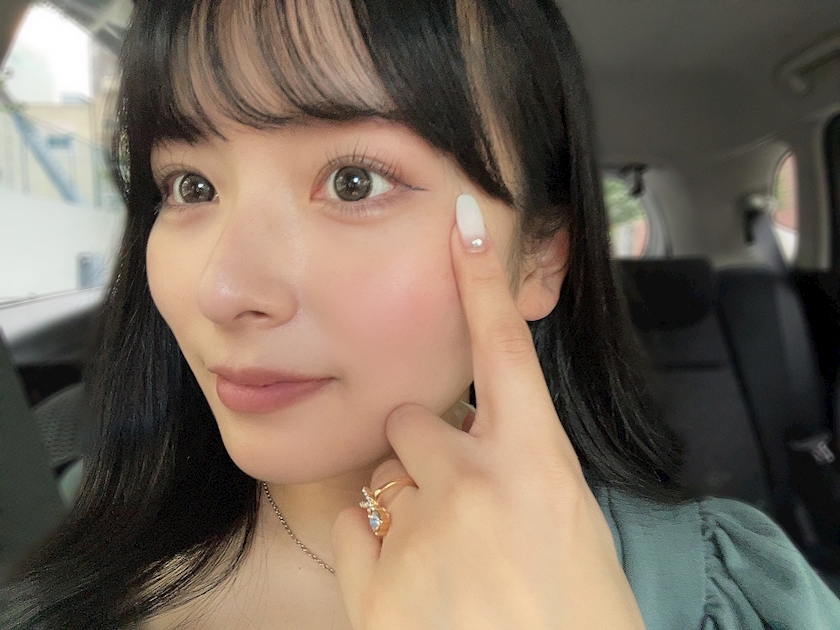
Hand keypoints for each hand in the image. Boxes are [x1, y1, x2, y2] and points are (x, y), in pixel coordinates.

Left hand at [332, 194, 644, 629]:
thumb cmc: (579, 617)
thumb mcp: (571, 525)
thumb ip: (523, 470)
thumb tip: (481, 443)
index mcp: (540, 464)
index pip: (504, 348)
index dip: (483, 281)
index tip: (465, 224)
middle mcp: (475, 483)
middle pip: (414, 421)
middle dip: (426, 450)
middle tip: (457, 505)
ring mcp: (421, 530)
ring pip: (385, 474)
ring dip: (405, 499)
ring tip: (444, 557)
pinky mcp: (374, 584)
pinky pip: (351, 525)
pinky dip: (373, 541)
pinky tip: (412, 580)